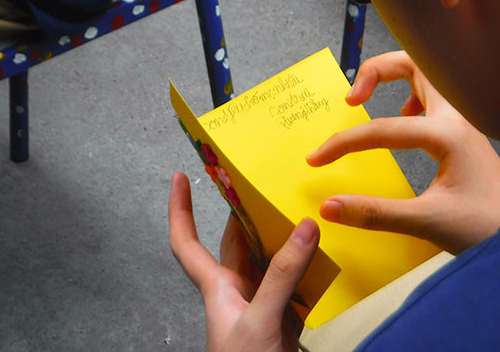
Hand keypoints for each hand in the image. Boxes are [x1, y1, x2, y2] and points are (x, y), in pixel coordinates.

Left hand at [169, 172, 318, 351]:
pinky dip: (305, 264)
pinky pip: (294, 280)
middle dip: (245, 212)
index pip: (186, 242)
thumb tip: (303, 228)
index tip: (180, 178)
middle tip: (261, 182)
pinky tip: (319, 253)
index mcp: (218, 287)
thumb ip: (281, 275)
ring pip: (269, 257)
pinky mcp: (285, 317)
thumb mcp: (260, 320)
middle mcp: (238, 290)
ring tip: (298, 208)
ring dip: (281, 236)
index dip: (179, 210)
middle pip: (237, 242)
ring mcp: (262, 303)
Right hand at [307, 51, 499, 253]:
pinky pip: (433, 99)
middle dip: (378, 69)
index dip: (343, 142)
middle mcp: (456, 118)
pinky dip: (411, 99)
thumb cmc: (487, 227)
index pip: (382, 128)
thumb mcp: (427, 222)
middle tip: (352, 96)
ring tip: (372, 102)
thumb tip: (329, 206)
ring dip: (396, 80)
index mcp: (446, 134)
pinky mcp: (464, 134)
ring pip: (427, 78)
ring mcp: (463, 122)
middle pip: (415, 65)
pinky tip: (405, 122)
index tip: (316, 159)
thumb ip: (374, 213)